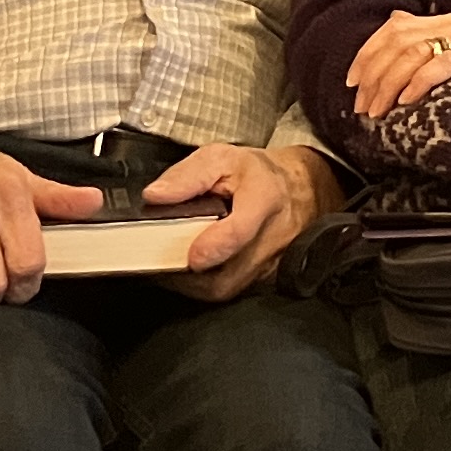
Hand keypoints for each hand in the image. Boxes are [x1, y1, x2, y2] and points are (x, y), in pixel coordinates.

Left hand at [149, 144, 336, 302]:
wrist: (295, 190)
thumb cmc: (257, 174)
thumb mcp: (222, 158)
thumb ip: (187, 176)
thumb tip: (155, 196)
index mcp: (263, 197)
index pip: (239, 231)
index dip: (212, 247)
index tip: (190, 255)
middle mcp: (271, 237)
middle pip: (226, 274)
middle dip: (186, 273)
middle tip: (159, 259)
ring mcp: (270, 264)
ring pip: (224, 289)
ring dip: (189, 283)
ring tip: (169, 263)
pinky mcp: (265, 280)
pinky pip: (229, 291)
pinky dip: (202, 285)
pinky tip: (187, 269)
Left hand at [346, 9, 450, 126]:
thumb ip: (431, 47)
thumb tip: (393, 41)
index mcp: (446, 21)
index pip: (393, 28)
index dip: (366, 53)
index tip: (352, 81)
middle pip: (395, 39)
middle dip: (371, 72)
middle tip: (360, 104)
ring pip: (409, 53)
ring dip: (385, 84)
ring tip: (377, 110)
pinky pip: (436, 66)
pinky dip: (414, 84)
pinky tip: (404, 103)